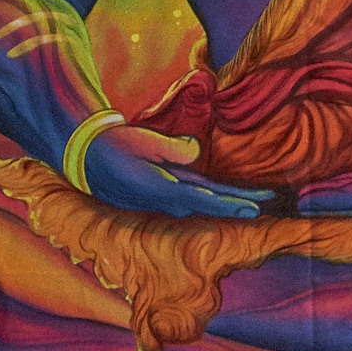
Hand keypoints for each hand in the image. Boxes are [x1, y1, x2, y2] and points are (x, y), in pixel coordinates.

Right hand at [84, 124, 272, 218]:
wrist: (87, 156)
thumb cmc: (116, 145)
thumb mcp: (144, 142)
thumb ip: (173, 149)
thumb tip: (196, 149)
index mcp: (162, 188)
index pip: (204, 198)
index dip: (230, 203)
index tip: (253, 207)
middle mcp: (164, 198)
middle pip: (208, 203)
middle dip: (235, 204)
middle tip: (264, 205)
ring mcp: (160, 198)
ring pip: (199, 202)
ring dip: (223, 201)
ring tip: (249, 200)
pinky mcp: (156, 193)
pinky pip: (187, 198)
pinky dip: (207, 198)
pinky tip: (219, 197)